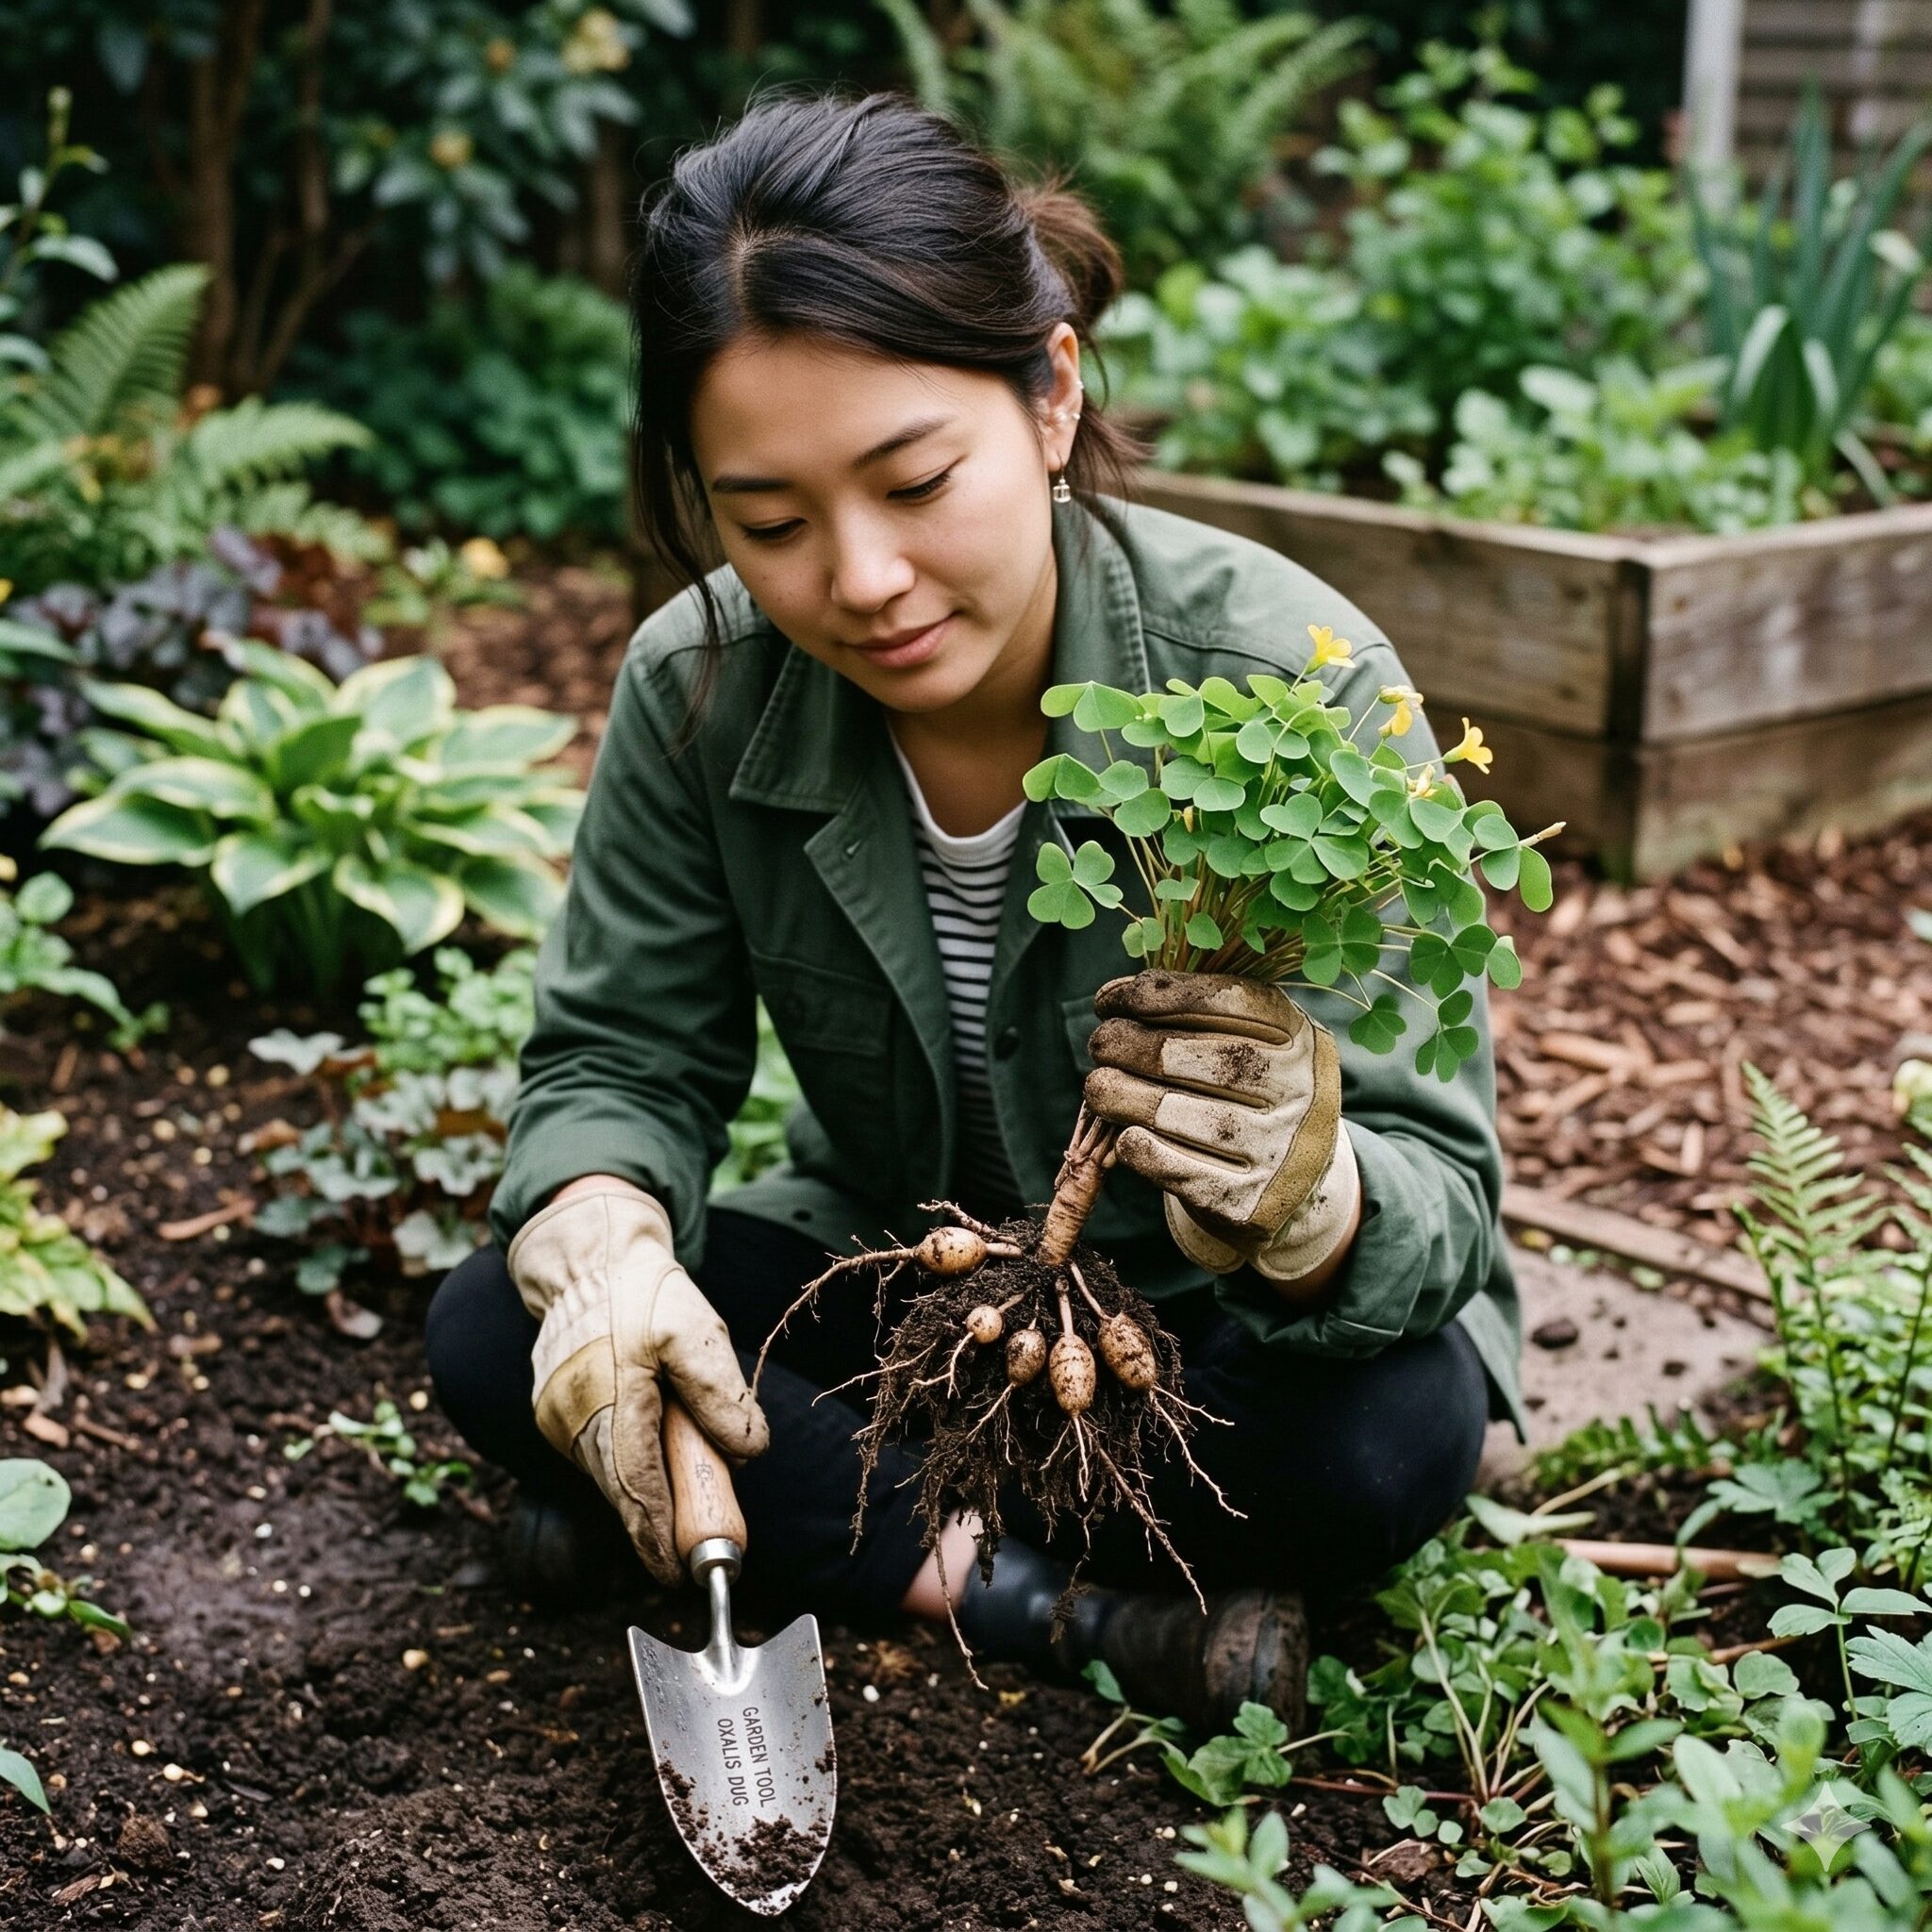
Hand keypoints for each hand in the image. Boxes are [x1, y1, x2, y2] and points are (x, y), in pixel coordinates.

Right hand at [506, 1181, 767, 1583]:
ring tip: (686, 1463)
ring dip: (647, 1484)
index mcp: (608, 1402)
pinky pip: (597, 1452)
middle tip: (702, 1539)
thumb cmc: (642, 1293)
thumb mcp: (694, 1332)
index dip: (659, 1538)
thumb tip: (749, 1452)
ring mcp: (557, 1420)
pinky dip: (627, 1459)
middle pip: (622, 1491)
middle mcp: (571, 1421)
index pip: (636, 1490)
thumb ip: (720, 1395)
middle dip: (660, 1520)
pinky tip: (654, 1435)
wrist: (586, 1260)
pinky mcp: (553, 1414)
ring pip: (610, 1473)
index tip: (682, 1575)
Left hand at [1083, 970, 1358, 1281]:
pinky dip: (1139, 1148)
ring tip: (1098, 1087)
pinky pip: (1177, 1171)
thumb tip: (1115, 998)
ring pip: (1183, 1115)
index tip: (1112, 1000)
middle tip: (1100, 1043)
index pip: (1231, 1001)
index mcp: (1302, 1039)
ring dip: (1123, 1095)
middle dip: (1135, 1044)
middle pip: (1207, 1058)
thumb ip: (1192, 1016)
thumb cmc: (1246, 1099)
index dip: (1161, 995)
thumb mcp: (1246, 1045)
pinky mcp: (1249, 1205)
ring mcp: (1280, 1153)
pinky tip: (1125, 1134)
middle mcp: (1302, 1094)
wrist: (1287, 1189)